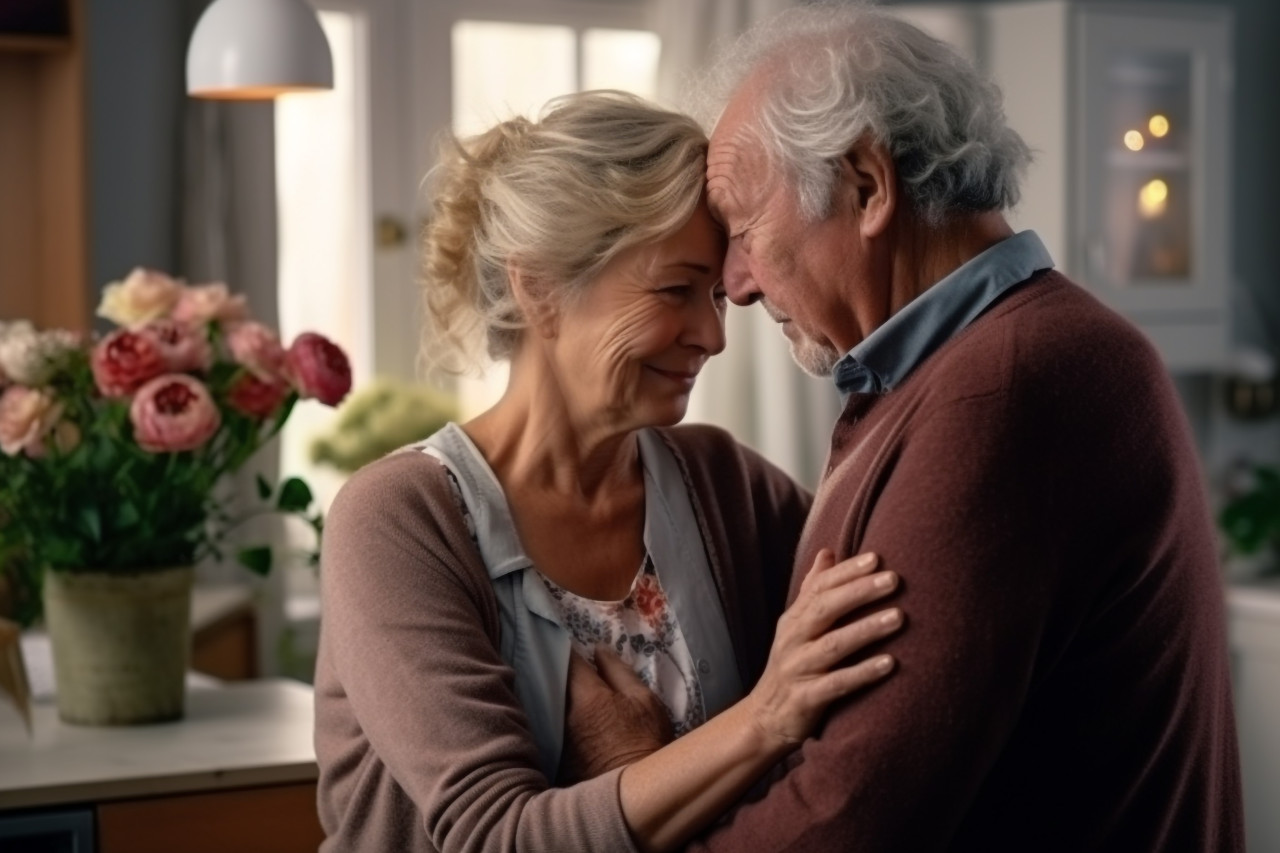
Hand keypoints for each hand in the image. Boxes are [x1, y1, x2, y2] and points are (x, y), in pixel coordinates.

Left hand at [559, 646, 674, 783]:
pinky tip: (569, 719)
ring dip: (556, 694)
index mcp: (587, 697)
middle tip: (565, 663)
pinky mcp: (559, 757)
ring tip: (567, 689)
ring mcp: (559, 739)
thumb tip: (599, 651)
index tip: (572, 644)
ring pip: (550, 705)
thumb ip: (619, 671)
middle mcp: (564, 716)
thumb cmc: (647, 743)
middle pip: (552, 683)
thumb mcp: (644, 700)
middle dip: (558, 671)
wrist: (639, 795)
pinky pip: (553, 728)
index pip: (567, 661)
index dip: (568, 649)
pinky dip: (557, 717)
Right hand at [745, 549, 901, 748]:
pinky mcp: (806, 699)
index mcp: (794, 619)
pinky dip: (862, 673)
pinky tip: (890, 664)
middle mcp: (793, 639)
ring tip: (898, 617)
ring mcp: (798, 669)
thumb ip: (813, 590)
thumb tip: (828, 551)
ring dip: (866, 630)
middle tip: (893, 579)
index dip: (846, 572)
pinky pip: (837, 684)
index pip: (819, 587)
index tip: (877, 558)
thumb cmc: (792, 665)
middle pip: (825, 609)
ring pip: (833, 645)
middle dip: (859, 592)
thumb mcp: (796, 626)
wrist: (764, 718)